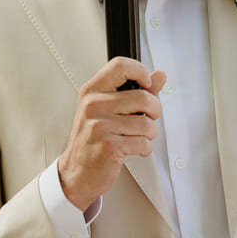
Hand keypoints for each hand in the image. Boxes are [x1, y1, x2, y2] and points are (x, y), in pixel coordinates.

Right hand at [57, 58, 166, 210]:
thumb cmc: (92, 139)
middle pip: (143, 97)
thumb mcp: (108, 109)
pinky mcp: (109, 147)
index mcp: (92, 91)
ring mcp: (100, 126)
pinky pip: (143, 143)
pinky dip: (145, 148)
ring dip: (150, 133)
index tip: (146, 86)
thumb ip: (136, 90)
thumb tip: (159, 75)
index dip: (141, 72)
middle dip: (155, 110)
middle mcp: (93, 105)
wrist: (77, 172)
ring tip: (139, 136)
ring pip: (146, 123)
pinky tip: (134, 148)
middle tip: (148, 118)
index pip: (121, 66)